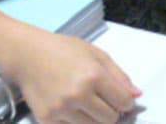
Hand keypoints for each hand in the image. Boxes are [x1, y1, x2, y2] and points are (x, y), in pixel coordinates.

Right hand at [6, 30, 139, 122]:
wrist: (28, 55)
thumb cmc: (65, 50)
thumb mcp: (97, 54)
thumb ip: (119, 76)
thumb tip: (137, 96)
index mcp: (94, 76)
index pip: (123, 102)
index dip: (126, 102)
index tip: (121, 99)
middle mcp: (78, 95)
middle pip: (110, 119)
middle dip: (112, 112)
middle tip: (104, 101)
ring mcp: (61, 110)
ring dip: (95, 119)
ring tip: (87, 103)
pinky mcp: (46, 120)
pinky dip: (76, 121)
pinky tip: (71, 108)